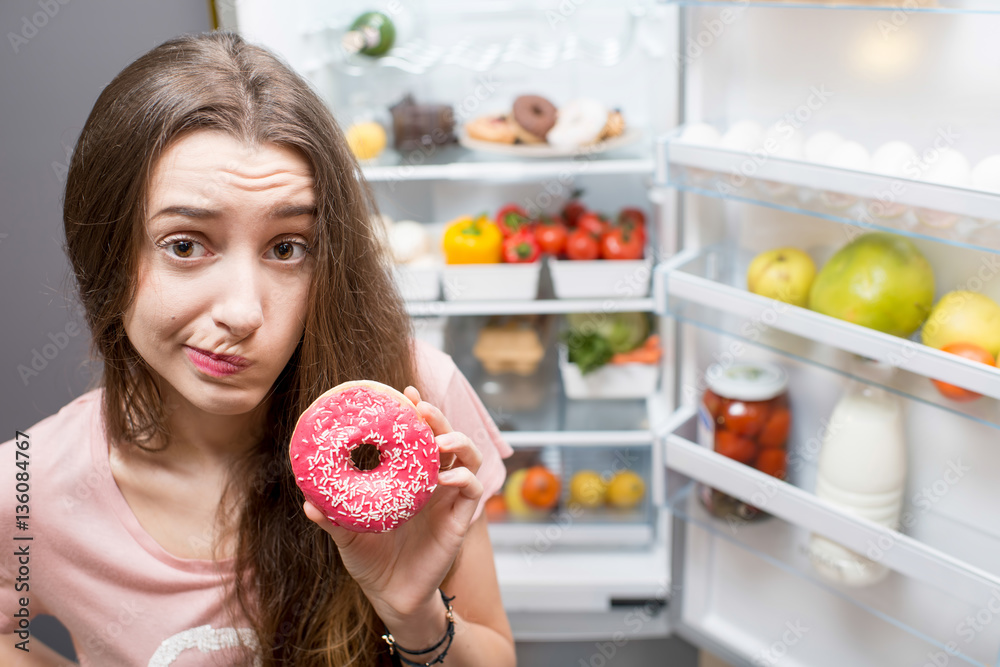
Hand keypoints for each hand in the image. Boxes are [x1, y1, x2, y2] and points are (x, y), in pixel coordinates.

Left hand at [303, 385, 483, 625]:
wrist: (390, 595)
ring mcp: (448, 499)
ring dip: (459, 443)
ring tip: (440, 442)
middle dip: (438, 419)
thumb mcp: (347, 534)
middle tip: (422, 409)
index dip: (417, 412)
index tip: (406, 394)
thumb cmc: (370, 560)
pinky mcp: (458, 520)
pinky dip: (464, 479)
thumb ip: (332, 517)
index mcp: (408, 477)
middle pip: (446, 438)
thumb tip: (307, 502)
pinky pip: (472, 491)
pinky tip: (444, 478)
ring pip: (469, 459)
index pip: (419, 436)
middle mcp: (432, 482)